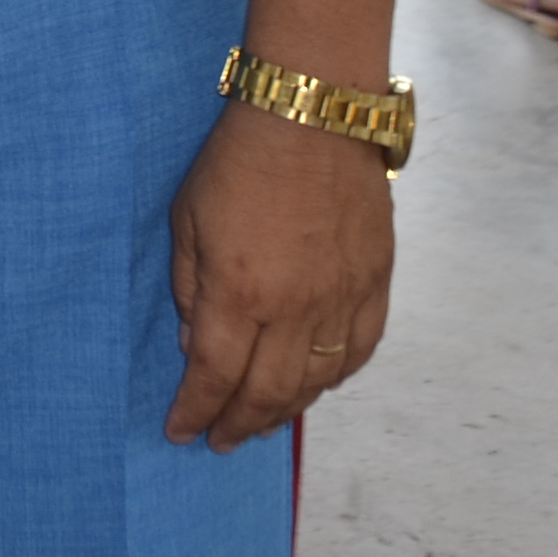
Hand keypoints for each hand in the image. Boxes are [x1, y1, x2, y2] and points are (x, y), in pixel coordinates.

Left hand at [164, 102, 393, 448]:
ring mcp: (342, 297)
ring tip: (261, 422)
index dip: (195, 412)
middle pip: (266, 393)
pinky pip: (361, 350)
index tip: (181, 432)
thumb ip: (190, 289)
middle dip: (237, 426)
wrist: (313, 115)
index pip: (214, 377)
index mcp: (240, 292)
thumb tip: (195, 346)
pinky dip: (336, 378)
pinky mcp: (376, 282)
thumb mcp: (187, 220)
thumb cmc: (238, 161)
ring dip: (285, 411)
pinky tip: (316, 385)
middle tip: (220, 441)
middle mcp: (295, 307)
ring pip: (317, 381)